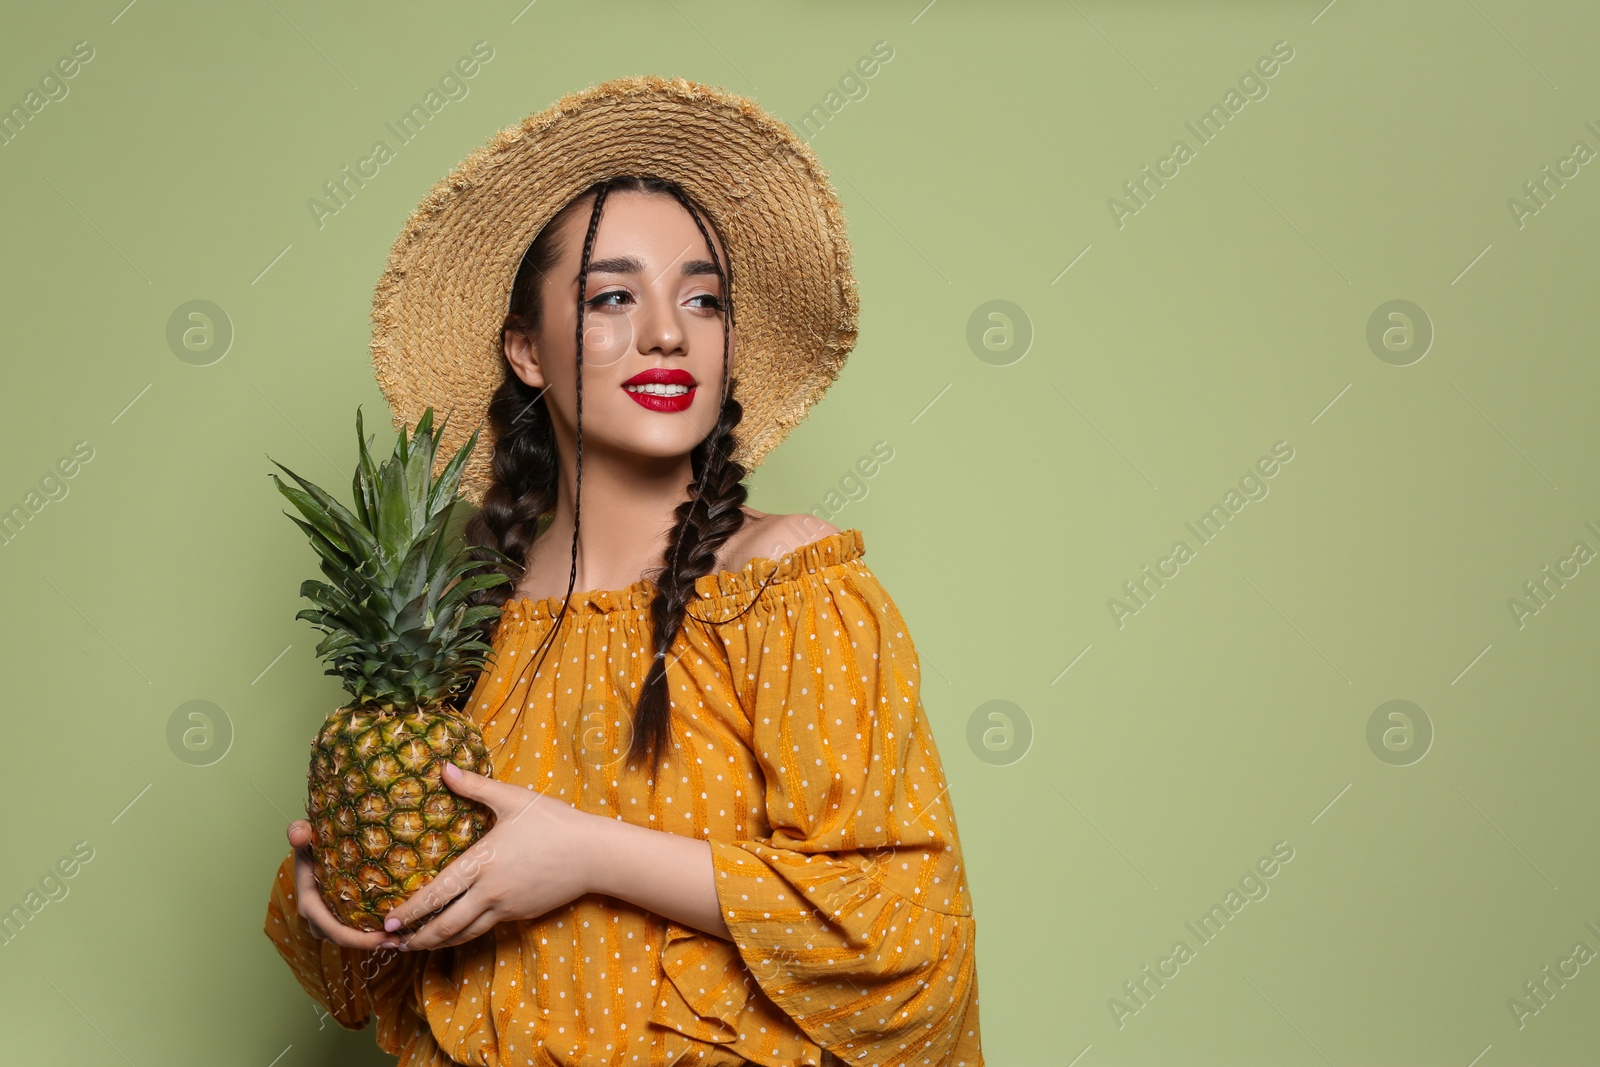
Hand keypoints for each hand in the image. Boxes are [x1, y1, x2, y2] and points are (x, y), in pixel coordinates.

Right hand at [285, 820, 391, 950]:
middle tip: (399, 941)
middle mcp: (317, 914)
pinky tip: (393, 928)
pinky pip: (352, 928)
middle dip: (369, 943)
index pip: (333, 929)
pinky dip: (369, 931)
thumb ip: (298, 831)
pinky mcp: (337, 912)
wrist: (311, 843)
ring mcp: (326, 916)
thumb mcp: (304, 833)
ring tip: (400, 938)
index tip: (384, 936)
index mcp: (309, 901)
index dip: (357, 939)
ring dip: (371, 940)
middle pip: (343, 938)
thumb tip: (300, 834)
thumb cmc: (309, 839)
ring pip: (349, 936)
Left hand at [377, 762, 599, 951]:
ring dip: (438, 942)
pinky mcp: (521, 915)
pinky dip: (465, 934)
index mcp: (483, 863)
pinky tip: (457, 931)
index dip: (410, 911)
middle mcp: (490, 892)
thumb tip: (443, 768)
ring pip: (465, 933)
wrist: (593, 854)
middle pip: (446, 924)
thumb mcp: (513, 800)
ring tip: (418, 946)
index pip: (437, 893)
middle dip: (417, 938)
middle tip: (393, 943)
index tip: (388, 921)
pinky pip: (487, 928)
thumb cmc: (553, 822)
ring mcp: (506, 907)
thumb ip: (475, 786)